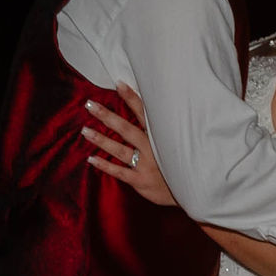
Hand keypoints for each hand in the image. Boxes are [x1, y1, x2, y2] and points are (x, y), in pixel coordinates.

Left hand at [81, 89, 174, 206]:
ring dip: (101, 140)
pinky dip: (105, 165)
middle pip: (126, 129)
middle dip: (107, 116)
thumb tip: (152, 111)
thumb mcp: (177, 143)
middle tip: (90, 105)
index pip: (144, 113)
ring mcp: (145, 165)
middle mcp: (152, 148)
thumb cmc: (181, 164)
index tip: (119, 84)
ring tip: (85, 130)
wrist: (191, 190)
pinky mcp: (141, 180)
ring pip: (120, 150)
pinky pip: (119, 172)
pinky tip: (91, 159)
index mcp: (160, 137)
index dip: (132, 98)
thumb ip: (162, 130)